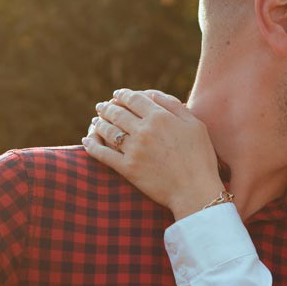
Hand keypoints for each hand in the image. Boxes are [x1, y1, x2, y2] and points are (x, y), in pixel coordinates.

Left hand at [81, 88, 226, 218]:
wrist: (195, 191)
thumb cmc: (200, 158)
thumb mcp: (195, 125)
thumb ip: (173, 106)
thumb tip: (152, 94)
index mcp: (160, 117)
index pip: (133, 99)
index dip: (122, 95)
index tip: (116, 94)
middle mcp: (144, 130)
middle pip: (117, 112)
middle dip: (106, 107)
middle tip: (101, 106)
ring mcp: (134, 149)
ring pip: (108, 130)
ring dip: (98, 123)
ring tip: (95, 121)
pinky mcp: (127, 168)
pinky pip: (103, 154)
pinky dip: (91, 146)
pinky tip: (86, 141)